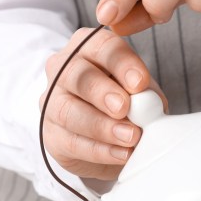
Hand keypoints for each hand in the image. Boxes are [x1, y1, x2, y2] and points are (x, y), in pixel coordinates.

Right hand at [40, 28, 158, 181]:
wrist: (107, 139)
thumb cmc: (124, 103)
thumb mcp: (140, 92)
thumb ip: (145, 93)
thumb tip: (149, 103)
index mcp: (89, 48)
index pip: (102, 46)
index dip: (122, 63)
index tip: (140, 83)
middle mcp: (64, 69)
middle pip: (77, 75)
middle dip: (101, 92)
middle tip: (124, 108)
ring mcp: (52, 102)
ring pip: (68, 111)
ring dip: (101, 126)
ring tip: (130, 137)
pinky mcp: (51, 134)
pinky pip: (71, 142)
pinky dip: (99, 151)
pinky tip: (121, 154)